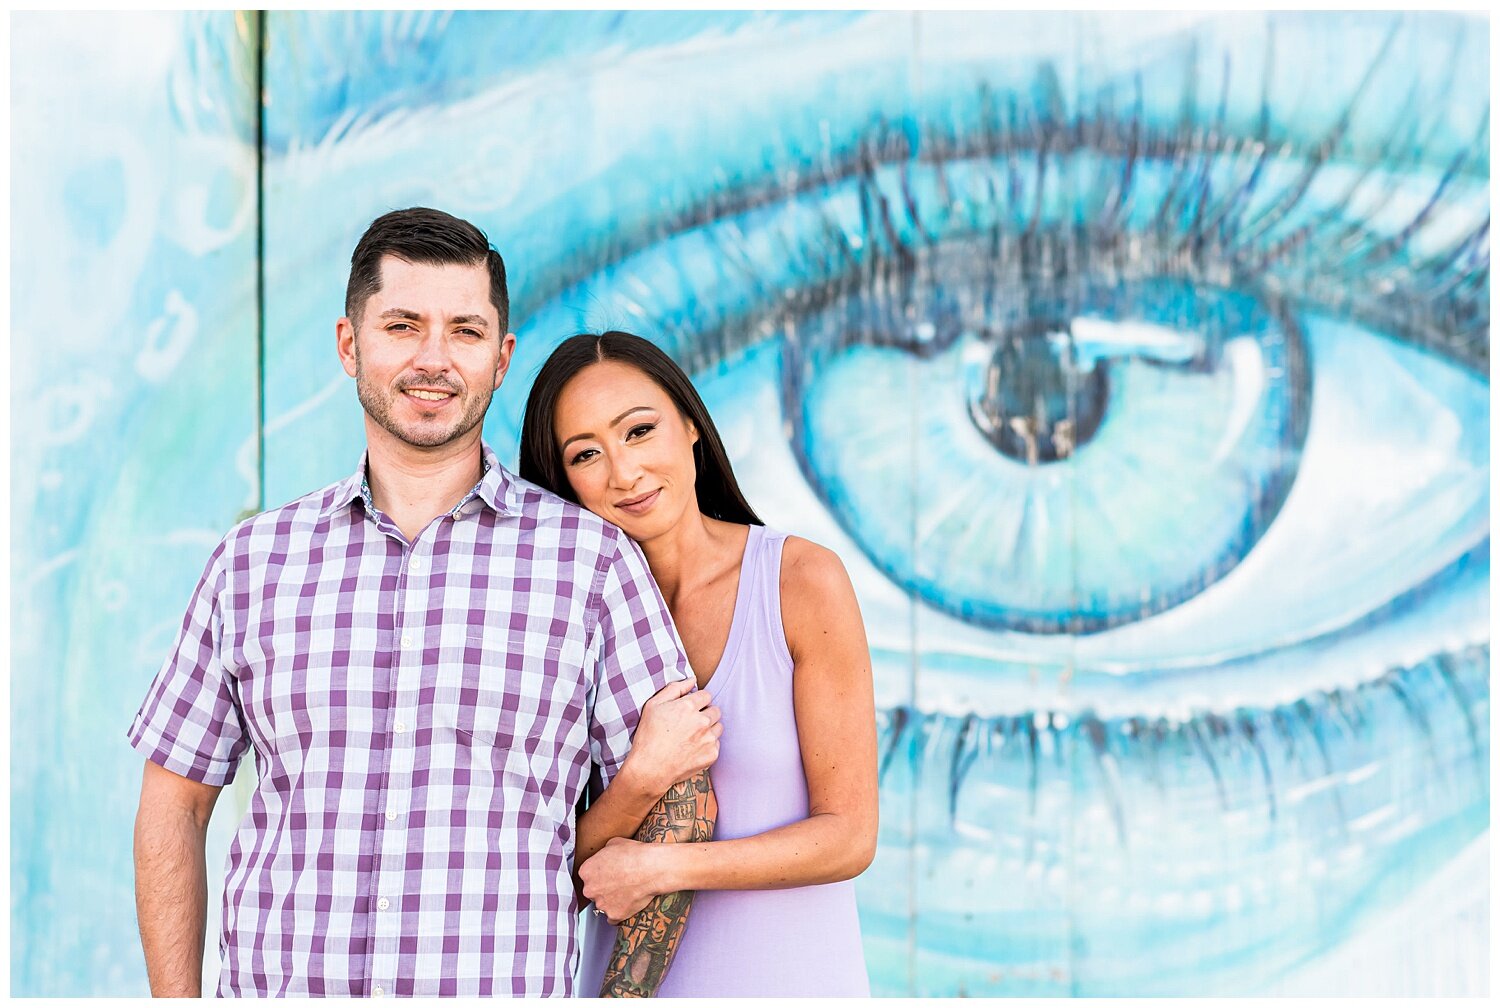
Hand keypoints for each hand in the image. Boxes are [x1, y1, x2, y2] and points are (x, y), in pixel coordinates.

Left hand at [580, 837, 669, 923]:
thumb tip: (606, 855)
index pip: (587, 876)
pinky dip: (619, 913)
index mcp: (586, 871)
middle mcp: (590, 889)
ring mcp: (602, 904)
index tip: (608, 874)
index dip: (599, 874)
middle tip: (618, 883)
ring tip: (627, 892)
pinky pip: (613, 918)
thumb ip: (603, 853)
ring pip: (603, 905)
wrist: (651, 869)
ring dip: (611, 901)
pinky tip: (628, 904)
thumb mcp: (614, 843)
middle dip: (603, 888)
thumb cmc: (635, 855)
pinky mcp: (615, 915)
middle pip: (593, 891)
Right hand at [621, 679, 721, 796]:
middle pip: (715, 710)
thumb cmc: (648, 736)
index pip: (706, 695)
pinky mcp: (712, 754)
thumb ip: (674, 688)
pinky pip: (716, 744)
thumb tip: (692, 680)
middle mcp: (702, 721)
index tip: (689, 709)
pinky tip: (693, 748)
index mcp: (688, 706)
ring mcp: (708, 739)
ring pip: (718, 727)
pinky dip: (708, 745)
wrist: (650, 768)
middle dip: (705, 714)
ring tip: (692, 736)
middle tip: (690, 723)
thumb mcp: (653, 705)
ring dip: (709, 729)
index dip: (697, 701)